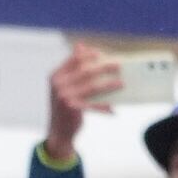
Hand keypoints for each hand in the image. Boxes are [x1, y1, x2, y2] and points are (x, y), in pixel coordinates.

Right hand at [44, 42, 123, 159]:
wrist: (58, 131)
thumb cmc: (65, 105)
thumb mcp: (64, 84)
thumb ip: (72, 67)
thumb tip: (81, 45)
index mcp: (56, 75)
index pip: (74, 59)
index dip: (89, 55)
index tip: (102, 53)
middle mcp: (58, 84)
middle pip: (86, 72)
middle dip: (104, 67)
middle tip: (118, 65)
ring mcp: (65, 97)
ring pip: (92, 87)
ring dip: (109, 85)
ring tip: (121, 84)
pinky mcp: (72, 109)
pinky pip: (93, 106)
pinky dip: (104, 107)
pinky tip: (113, 109)